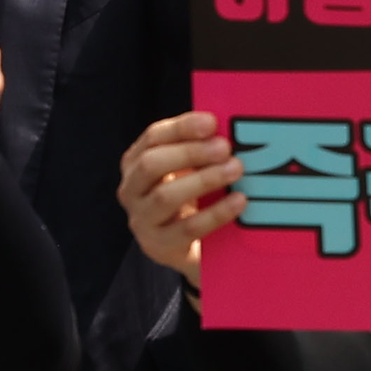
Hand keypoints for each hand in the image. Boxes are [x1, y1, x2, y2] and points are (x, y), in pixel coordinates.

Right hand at [119, 110, 243, 279]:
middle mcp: (131, 190)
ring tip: (235, 169)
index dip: (181, 127)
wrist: (189, 247)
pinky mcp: (158, 246)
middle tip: (225, 147)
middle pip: (151, 164)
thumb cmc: (190, 197)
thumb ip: (201, 147)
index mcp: (136, 162)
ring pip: (165, 196)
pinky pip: (187, 228)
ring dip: (204, 180)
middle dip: (190, 152)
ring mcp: (141, 220)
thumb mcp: (190, 169)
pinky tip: (238, 201)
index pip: (153, 137)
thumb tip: (228, 126)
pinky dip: (215, 213)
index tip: (211, 123)